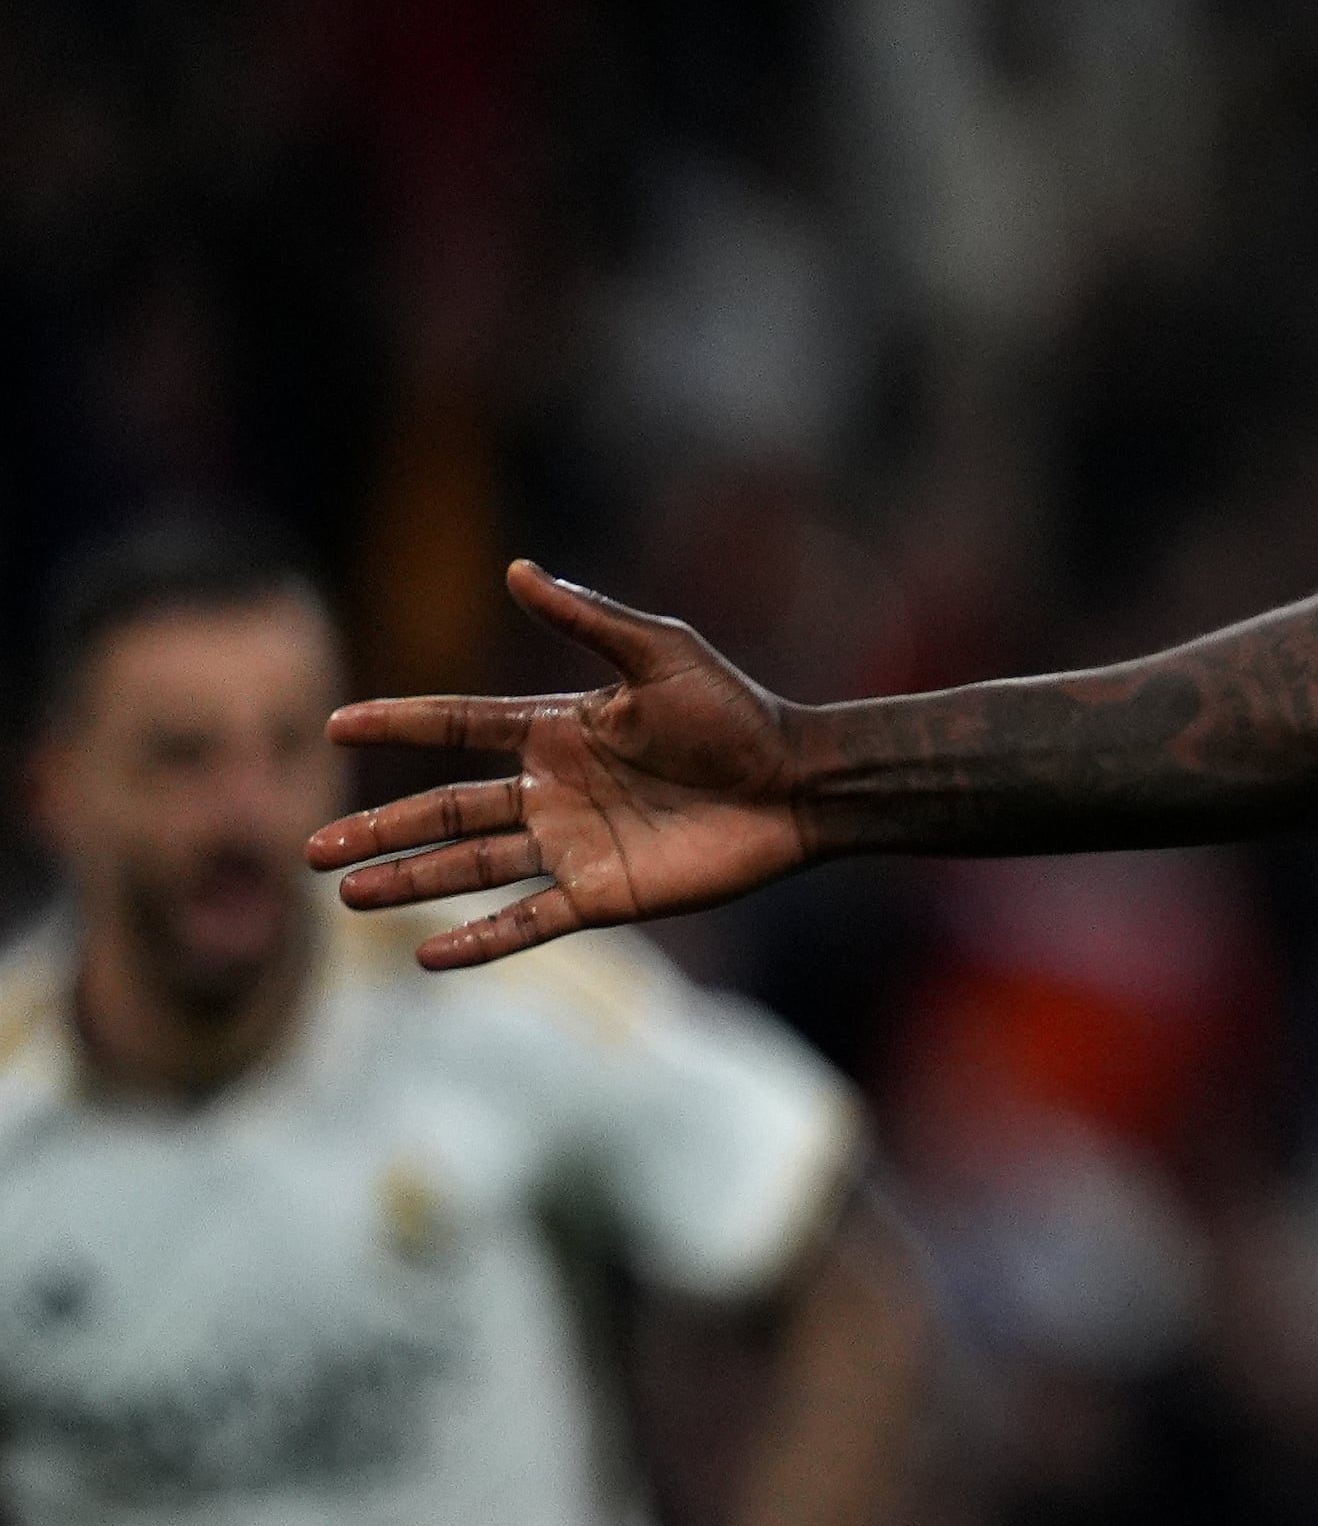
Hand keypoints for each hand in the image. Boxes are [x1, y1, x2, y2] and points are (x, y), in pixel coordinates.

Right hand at [309, 561, 815, 968]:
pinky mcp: (602, 893)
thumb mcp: (660, 655)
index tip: (335, 726)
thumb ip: (587, 618)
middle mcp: (551, 789)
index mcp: (557, 729)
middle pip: (444, 810)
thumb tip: (516, 569)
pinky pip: (526, 921)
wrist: (798, 783)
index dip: (400, 725)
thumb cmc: (736, 713)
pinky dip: (479, 940)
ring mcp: (572, 844)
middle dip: (379, 828)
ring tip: (346, 894)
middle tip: (312, 847)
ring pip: (470, 867)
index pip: (458, 727)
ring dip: (409, 881)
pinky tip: (426, 955)